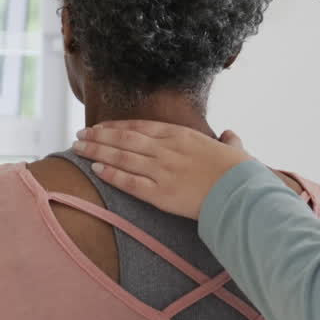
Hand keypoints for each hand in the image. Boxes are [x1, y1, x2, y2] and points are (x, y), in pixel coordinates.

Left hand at [73, 121, 252, 219]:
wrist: (242, 194)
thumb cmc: (241, 173)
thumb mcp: (236, 150)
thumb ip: (229, 142)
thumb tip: (231, 135)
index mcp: (182, 136)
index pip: (141, 126)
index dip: (117, 125)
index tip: (100, 126)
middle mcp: (167, 150)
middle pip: (124, 138)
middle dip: (99, 136)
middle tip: (79, 135)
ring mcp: (162, 171)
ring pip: (121, 157)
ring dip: (96, 151)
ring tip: (77, 149)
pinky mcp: (160, 193)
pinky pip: (129, 182)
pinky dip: (110, 175)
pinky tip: (95, 170)